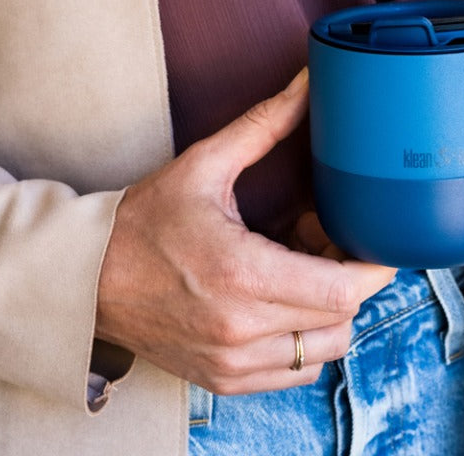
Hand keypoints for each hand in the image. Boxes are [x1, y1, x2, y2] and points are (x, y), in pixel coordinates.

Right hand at [95, 69, 396, 393]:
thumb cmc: (144, 221)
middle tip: (334, 236)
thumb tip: (308, 84)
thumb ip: (265, 124)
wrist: (85, 279)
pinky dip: (305, 338)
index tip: (378, 236)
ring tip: (308, 266)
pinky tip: (286, 297)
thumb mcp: (205, 164)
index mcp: (242, 275)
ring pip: (325, 349)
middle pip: (341, 318)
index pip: (342, 291)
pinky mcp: (223, 380)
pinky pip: (294, 371)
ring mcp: (233, 363)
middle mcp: (241, 330)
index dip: (373, 266)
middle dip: (353, 275)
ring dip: (331, 309)